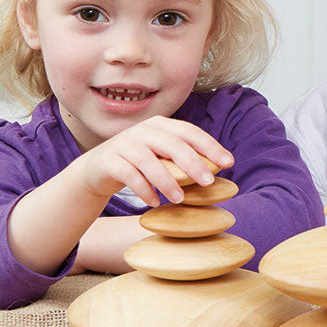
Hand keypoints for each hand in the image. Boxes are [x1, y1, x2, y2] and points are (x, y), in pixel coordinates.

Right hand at [76, 115, 233, 207]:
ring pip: (149, 161)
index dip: (210, 146)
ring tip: (180, 199)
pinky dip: (143, 189)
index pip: (190, 132)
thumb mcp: (162, 155)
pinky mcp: (109, 160)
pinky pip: (128, 175)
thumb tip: (217, 171)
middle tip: (209, 182)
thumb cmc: (139, 162)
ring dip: (167, 181)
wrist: (97, 169)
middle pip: (172, 144)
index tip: (228, 163)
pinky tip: (154, 202)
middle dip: (193, 163)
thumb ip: (183, 157)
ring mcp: (124, 143)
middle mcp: (143, 130)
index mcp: (161, 125)